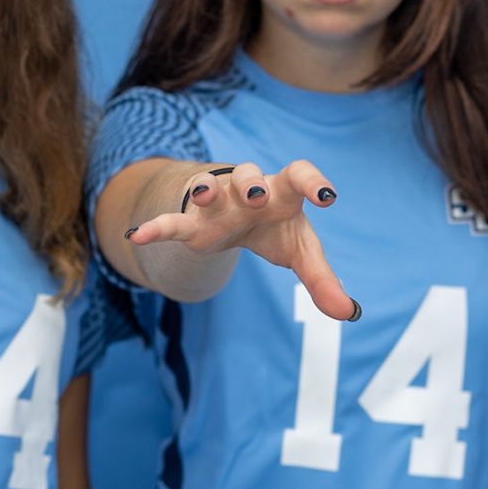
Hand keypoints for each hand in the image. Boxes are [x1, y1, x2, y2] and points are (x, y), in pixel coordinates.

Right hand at [126, 161, 358, 320]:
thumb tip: (349, 314)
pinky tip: (138, 236)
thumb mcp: (300, 252)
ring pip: (210, 188)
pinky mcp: (192, 224)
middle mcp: (248, 190)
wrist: (235, 219)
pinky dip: (157, 227)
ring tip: (205, 195)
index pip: (298, 175)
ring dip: (208, 189)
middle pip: (248, 175)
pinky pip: (173, 222)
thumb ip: (322, 279)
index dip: (312, 182)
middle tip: (259, 196)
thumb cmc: (275, 228)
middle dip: (251, 183)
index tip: (327, 197)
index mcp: (281, 192)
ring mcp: (217, 204)